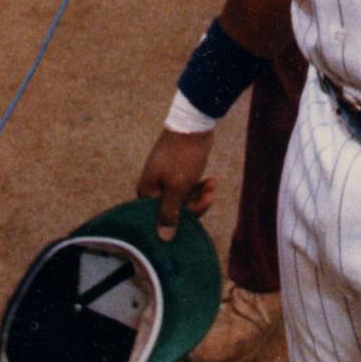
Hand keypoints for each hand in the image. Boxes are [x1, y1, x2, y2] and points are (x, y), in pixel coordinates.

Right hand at [136, 127, 216, 241]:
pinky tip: (211, 181)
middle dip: (195, 204)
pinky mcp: (176, 170)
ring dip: (199, 194)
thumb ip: (169, 213)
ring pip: (183, 197)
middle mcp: (153, 186)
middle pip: (174, 208)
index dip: (183, 218)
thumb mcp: (177, 187)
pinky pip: (186, 186)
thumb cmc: (182, 156)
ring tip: (213, 185)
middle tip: (211, 195)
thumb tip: (163, 238)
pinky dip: (198, 186)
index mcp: (147, 192)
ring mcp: (165, 177)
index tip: (200, 208)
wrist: (193, 123)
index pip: (162, 218)